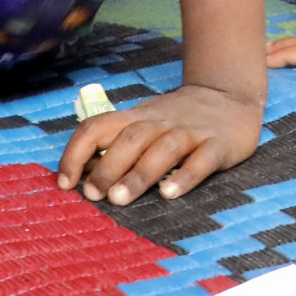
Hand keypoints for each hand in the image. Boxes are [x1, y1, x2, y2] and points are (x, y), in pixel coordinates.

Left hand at [59, 82, 261, 203]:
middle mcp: (161, 122)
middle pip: (131, 138)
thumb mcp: (145, 123)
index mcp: (137, 118)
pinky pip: (202, 160)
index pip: (98, 127)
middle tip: (95, 195)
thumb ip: (116, 146)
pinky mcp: (218, 145)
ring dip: (139, 173)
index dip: (76, 152)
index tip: (65, 183)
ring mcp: (191, 132)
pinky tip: (169, 194)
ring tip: (121, 199)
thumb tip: (81, 177)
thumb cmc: (177, 120)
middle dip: (109, 166)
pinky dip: (185, 177)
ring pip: (163, 149)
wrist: (230, 96)